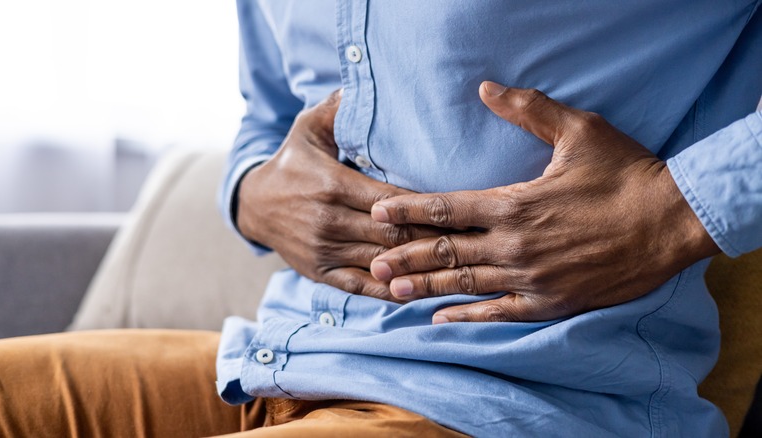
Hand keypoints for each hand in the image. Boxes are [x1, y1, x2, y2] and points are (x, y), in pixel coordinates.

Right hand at [237, 90, 444, 299]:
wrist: (254, 205)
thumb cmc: (292, 161)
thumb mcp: (308, 128)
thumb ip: (337, 108)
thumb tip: (361, 84)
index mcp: (332, 185)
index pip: (390, 201)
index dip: (426, 208)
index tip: (459, 210)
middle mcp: (328, 221)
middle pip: (392, 235)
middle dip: (433, 238)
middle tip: (470, 240)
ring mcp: (324, 250)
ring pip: (381, 263)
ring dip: (417, 267)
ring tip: (456, 266)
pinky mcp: (320, 272)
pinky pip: (360, 287)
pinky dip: (388, 291)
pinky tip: (417, 289)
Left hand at [369, 82, 719, 321]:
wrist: (673, 221)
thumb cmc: (626, 173)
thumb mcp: (579, 130)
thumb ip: (528, 110)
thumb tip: (485, 88)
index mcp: (514, 203)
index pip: (446, 209)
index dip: (408, 211)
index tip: (377, 214)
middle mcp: (514, 244)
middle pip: (446, 250)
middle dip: (405, 255)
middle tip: (370, 261)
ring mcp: (531, 277)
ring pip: (464, 283)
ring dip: (425, 286)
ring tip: (390, 290)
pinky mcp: (551, 302)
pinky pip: (499, 312)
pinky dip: (468, 316)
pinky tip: (441, 319)